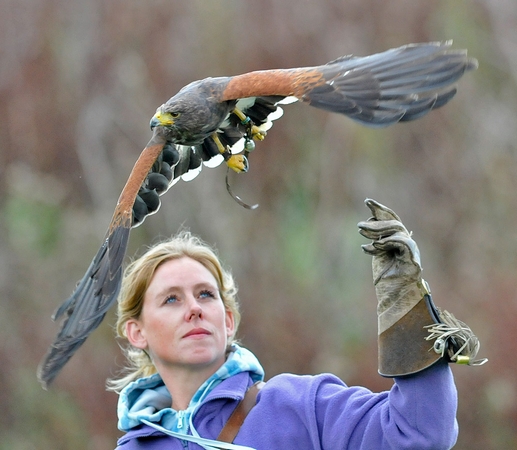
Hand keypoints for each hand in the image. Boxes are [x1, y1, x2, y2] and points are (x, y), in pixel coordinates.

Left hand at [358, 199, 426, 335]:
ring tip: (362, 234)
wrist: (396, 303)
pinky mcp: (413, 261)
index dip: (380, 210)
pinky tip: (374, 247)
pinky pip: (402, 242)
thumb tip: (370, 221)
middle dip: (378, 216)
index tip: (367, 201)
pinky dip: (388, 242)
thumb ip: (377, 240)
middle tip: (359, 226)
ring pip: (396, 229)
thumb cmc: (387, 283)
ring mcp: (412, 252)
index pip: (392, 220)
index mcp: (399, 241)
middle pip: (394, 221)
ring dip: (377, 230)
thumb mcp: (378, 256)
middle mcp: (407, 244)